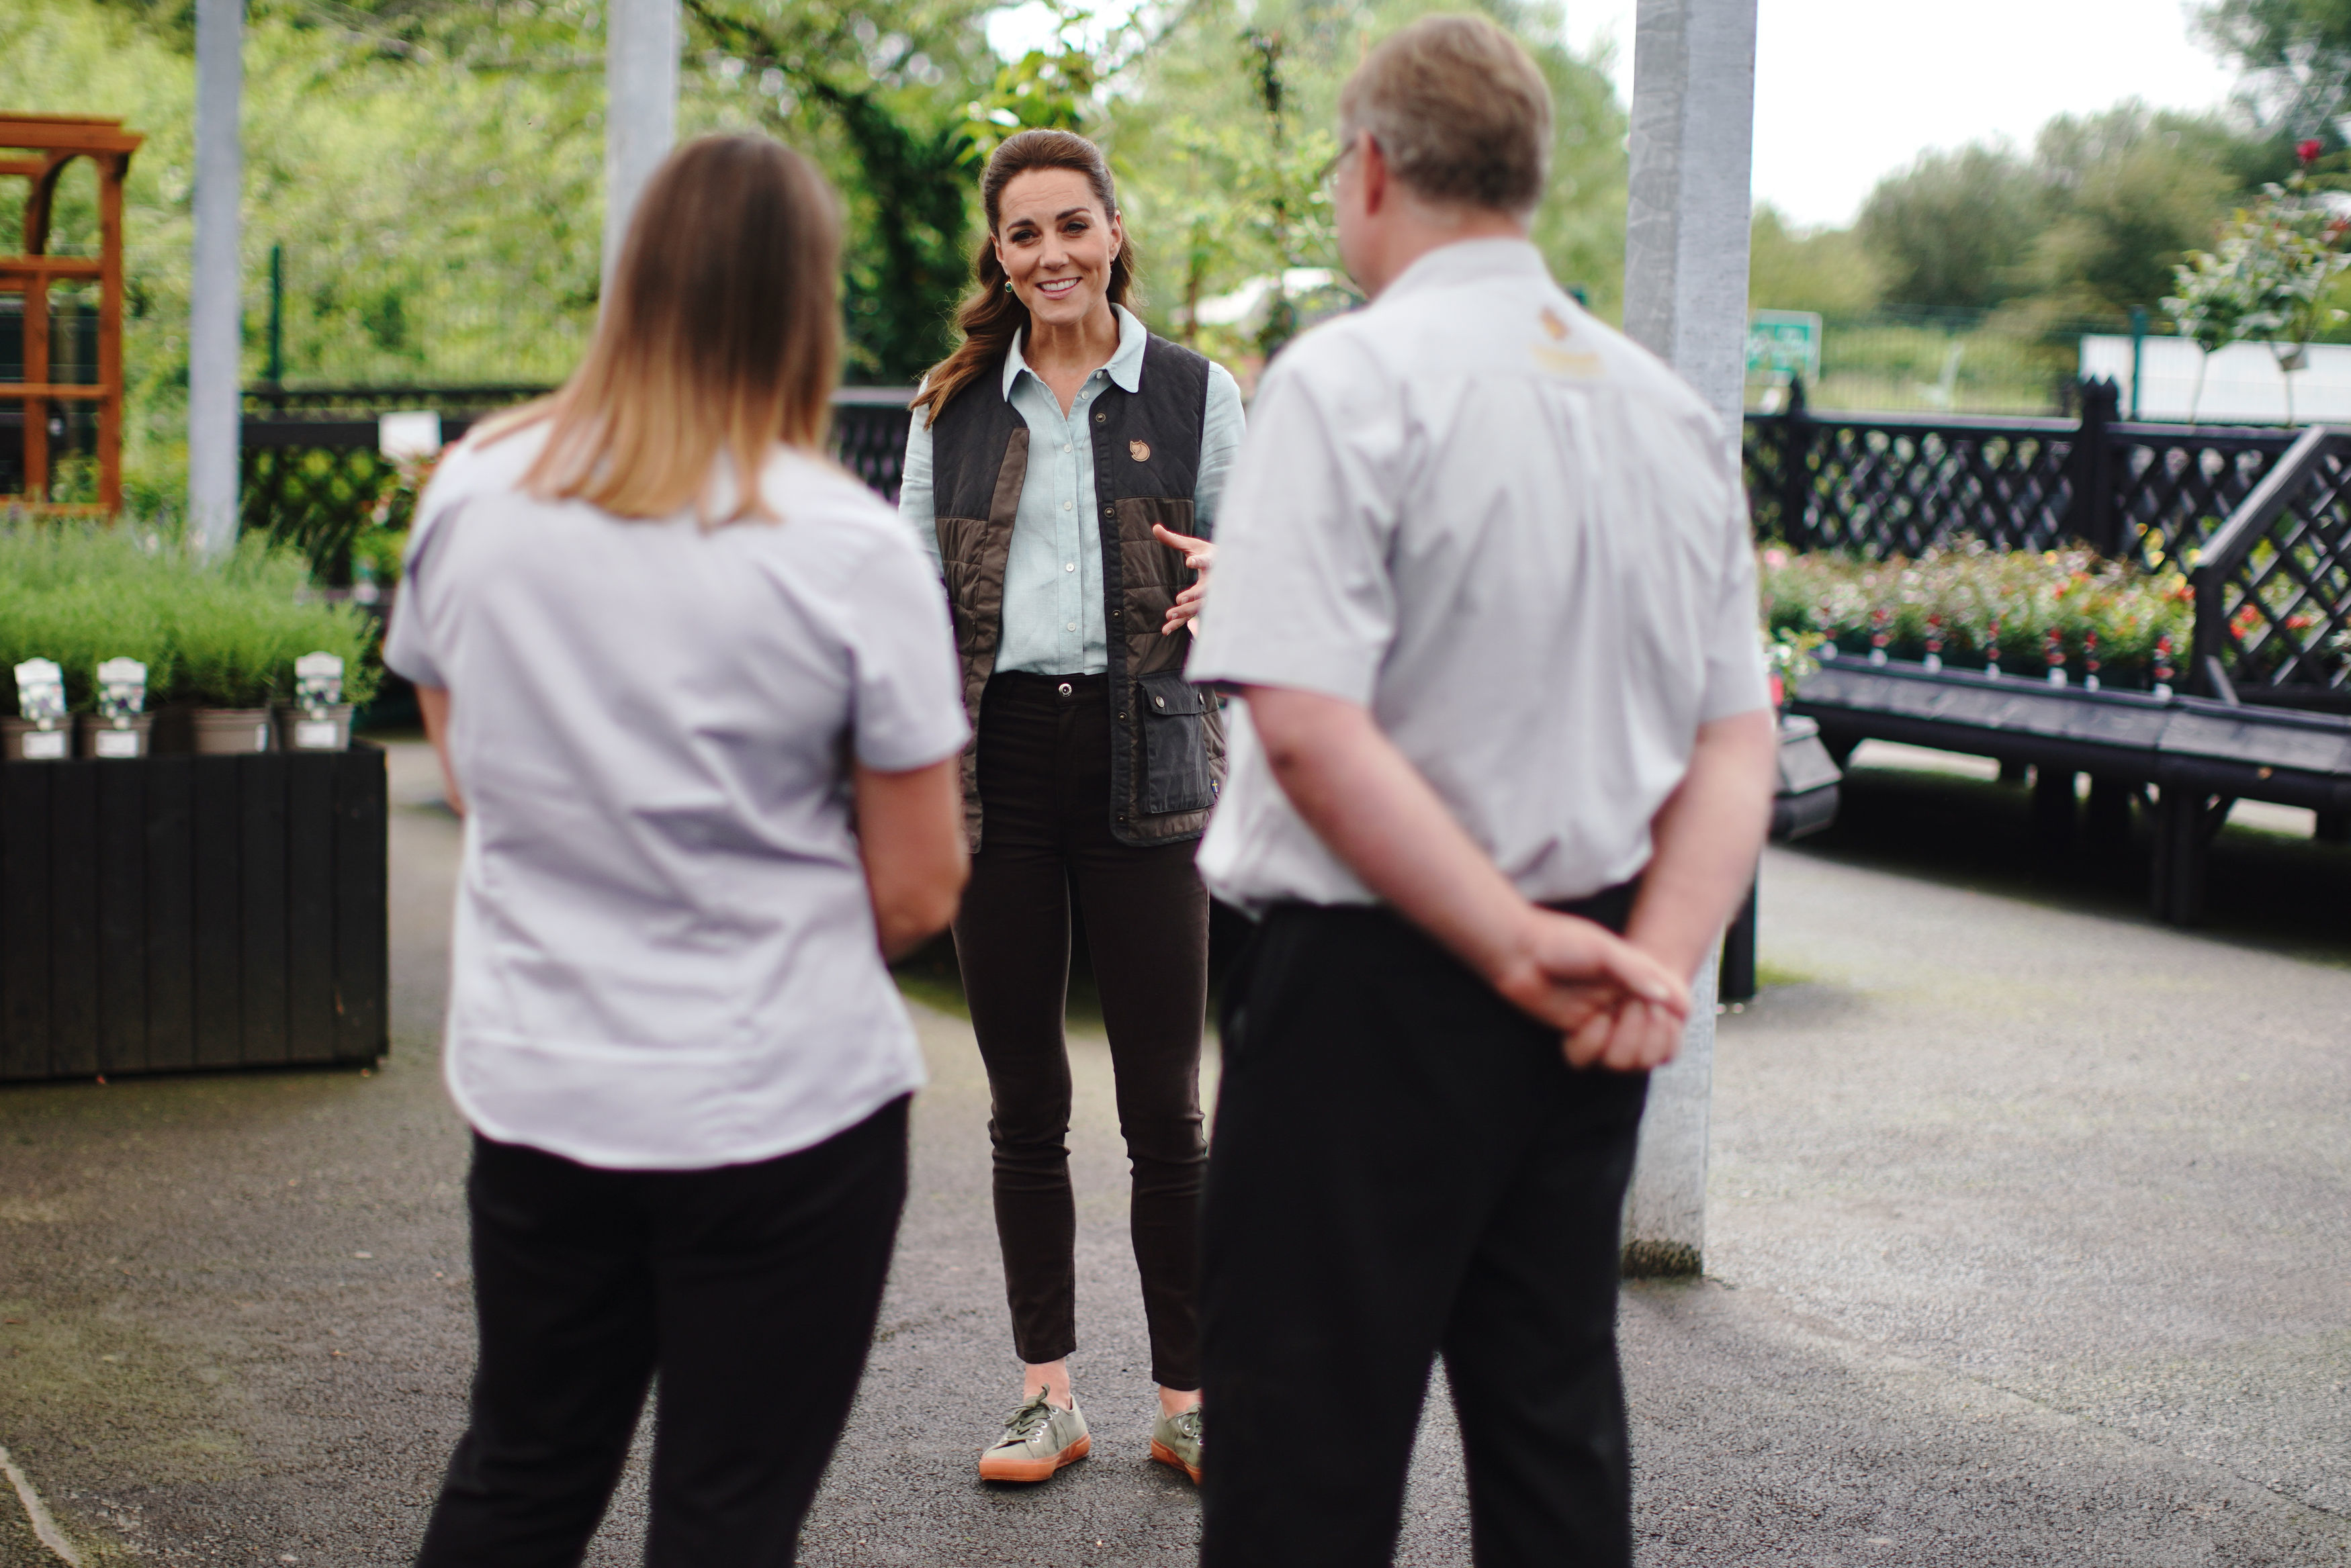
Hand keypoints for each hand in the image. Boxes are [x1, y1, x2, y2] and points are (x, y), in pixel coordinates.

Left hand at [1152, 523, 1213, 633]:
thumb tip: (1154, 527)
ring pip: (1200, 606)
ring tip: (1170, 615)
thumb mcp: (1193, 545)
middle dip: (1194, 596)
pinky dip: (1180, 623)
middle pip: (1206, 590)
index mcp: (1213, 561)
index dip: (1199, 561)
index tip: (1190, 562)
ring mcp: (1211, 595)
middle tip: (1180, 600)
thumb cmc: (1208, 554)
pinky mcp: (1202, 605)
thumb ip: (1173, 539)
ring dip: (1186, 612)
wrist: (1230, 569)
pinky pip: (1192, 616)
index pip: (1207, 561)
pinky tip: (1166, 630)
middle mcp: (1214, 580)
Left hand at [1485, 909, 1688, 1073]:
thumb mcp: (1605, 951)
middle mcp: (1627, 1007)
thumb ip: (1639, 973)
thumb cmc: (1564, 943)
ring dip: (1617, 1045)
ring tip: (1602, 1017)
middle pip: (1657, 1053)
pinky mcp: (1577, 1036)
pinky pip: (1591, 1060)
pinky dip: (1587, 1045)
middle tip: (1624, 1008)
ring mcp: (1604, 1024)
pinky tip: (1577, 1026)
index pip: (1676, 1024)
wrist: (1520, 951)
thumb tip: (1670, 1000)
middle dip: (1643, 1037)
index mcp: (1643, 986)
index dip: (1667, 1026)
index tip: (1649, 1006)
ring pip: (1626, 1064)